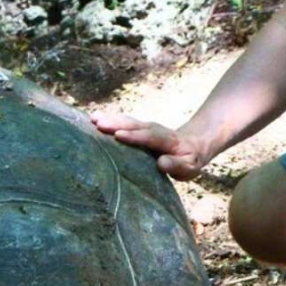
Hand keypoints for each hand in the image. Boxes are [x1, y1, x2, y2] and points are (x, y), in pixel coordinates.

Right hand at [90, 110, 208, 179]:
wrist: (193, 144)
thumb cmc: (189, 160)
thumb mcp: (189, 167)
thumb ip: (177, 165)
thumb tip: (162, 162)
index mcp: (168, 141)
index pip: (150, 137)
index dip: (135, 136)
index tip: (118, 135)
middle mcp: (155, 130)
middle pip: (135, 125)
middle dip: (117, 124)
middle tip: (98, 123)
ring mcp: (145, 127)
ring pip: (127, 121)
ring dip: (110, 119)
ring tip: (92, 118)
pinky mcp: (138, 128)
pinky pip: (123, 122)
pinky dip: (109, 119)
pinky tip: (93, 119)